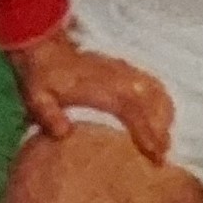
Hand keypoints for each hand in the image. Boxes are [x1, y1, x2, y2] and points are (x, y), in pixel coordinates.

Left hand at [2, 30, 171, 159]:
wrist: (43, 46)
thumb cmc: (42, 76)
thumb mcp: (37, 97)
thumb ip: (49, 115)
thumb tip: (64, 134)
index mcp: (100, 88)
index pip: (132, 110)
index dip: (146, 132)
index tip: (154, 154)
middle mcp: (118, 78)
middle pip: (151, 103)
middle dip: (160, 129)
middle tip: (163, 156)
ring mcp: (122, 71)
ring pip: (154, 91)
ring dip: (164, 114)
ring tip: (164, 141)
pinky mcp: (122, 68)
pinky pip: (150, 82)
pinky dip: (161, 99)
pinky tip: (162, 115)